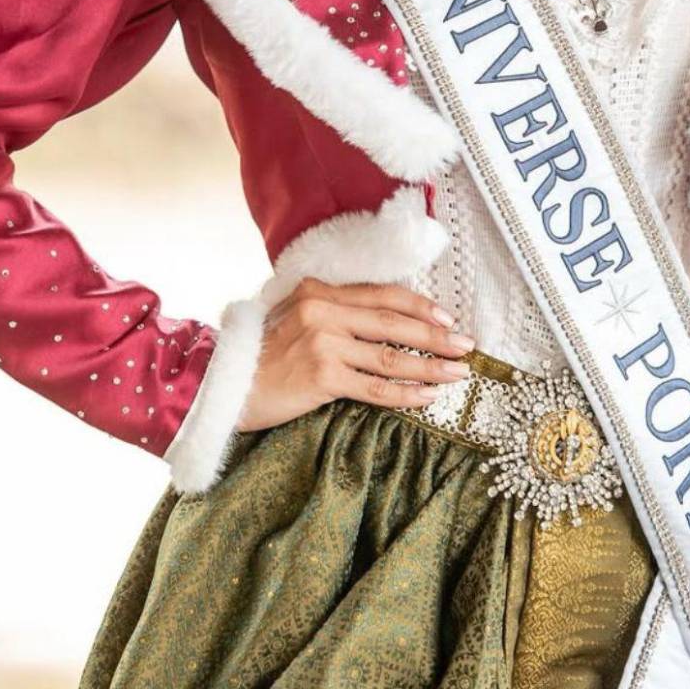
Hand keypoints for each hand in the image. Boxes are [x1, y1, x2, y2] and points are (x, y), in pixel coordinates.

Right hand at [236, 277, 476, 432]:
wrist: (223, 386)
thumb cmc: (261, 356)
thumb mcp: (292, 318)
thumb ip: (330, 312)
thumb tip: (381, 320)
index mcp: (317, 291)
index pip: (381, 294)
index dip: (419, 307)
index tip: (447, 318)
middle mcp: (322, 311)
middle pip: (393, 321)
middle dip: (436, 335)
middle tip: (466, 345)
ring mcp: (323, 343)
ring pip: (390, 354)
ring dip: (430, 366)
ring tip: (457, 373)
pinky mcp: (322, 377)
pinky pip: (376, 386)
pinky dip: (406, 393)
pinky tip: (428, 397)